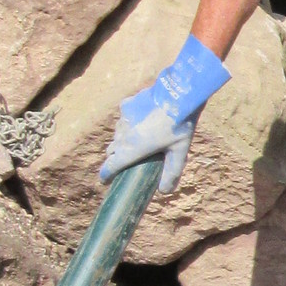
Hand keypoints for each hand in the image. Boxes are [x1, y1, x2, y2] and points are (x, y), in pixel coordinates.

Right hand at [98, 34, 231, 193]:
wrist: (178, 94)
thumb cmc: (180, 125)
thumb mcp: (179, 153)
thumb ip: (172, 173)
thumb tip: (164, 191)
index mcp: (132, 149)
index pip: (110, 166)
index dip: (106, 175)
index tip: (105, 181)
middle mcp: (123, 134)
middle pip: (112, 151)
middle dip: (115, 158)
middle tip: (125, 162)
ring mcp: (123, 118)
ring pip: (117, 134)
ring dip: (122, 141)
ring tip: (134, 143)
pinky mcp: (126, 104)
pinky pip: (123, 118)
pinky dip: (128, 123)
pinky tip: (140, 122)